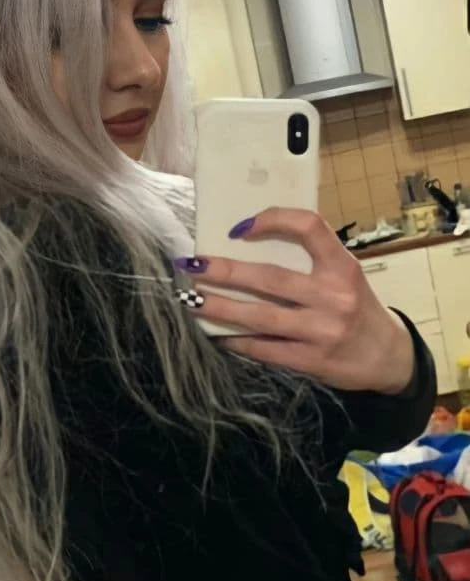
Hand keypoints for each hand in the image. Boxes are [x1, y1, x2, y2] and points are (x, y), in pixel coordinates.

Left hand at [180, 208, 415, 394]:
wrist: (388, 358)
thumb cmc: (357, 309)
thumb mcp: (345, 277)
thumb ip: (311, 262)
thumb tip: (248, 244)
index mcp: (343, 266)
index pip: (310, 228)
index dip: (274, 220)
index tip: (239, 226)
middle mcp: (334, 297)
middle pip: (271, 278)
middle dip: (226, 271)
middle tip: (193, 266)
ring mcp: (322, 331)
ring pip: (261, 317)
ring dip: (221, 307)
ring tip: (193, 300)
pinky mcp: (311, 361)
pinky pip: (265, 349)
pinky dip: (237, 341)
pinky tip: (219, 335)